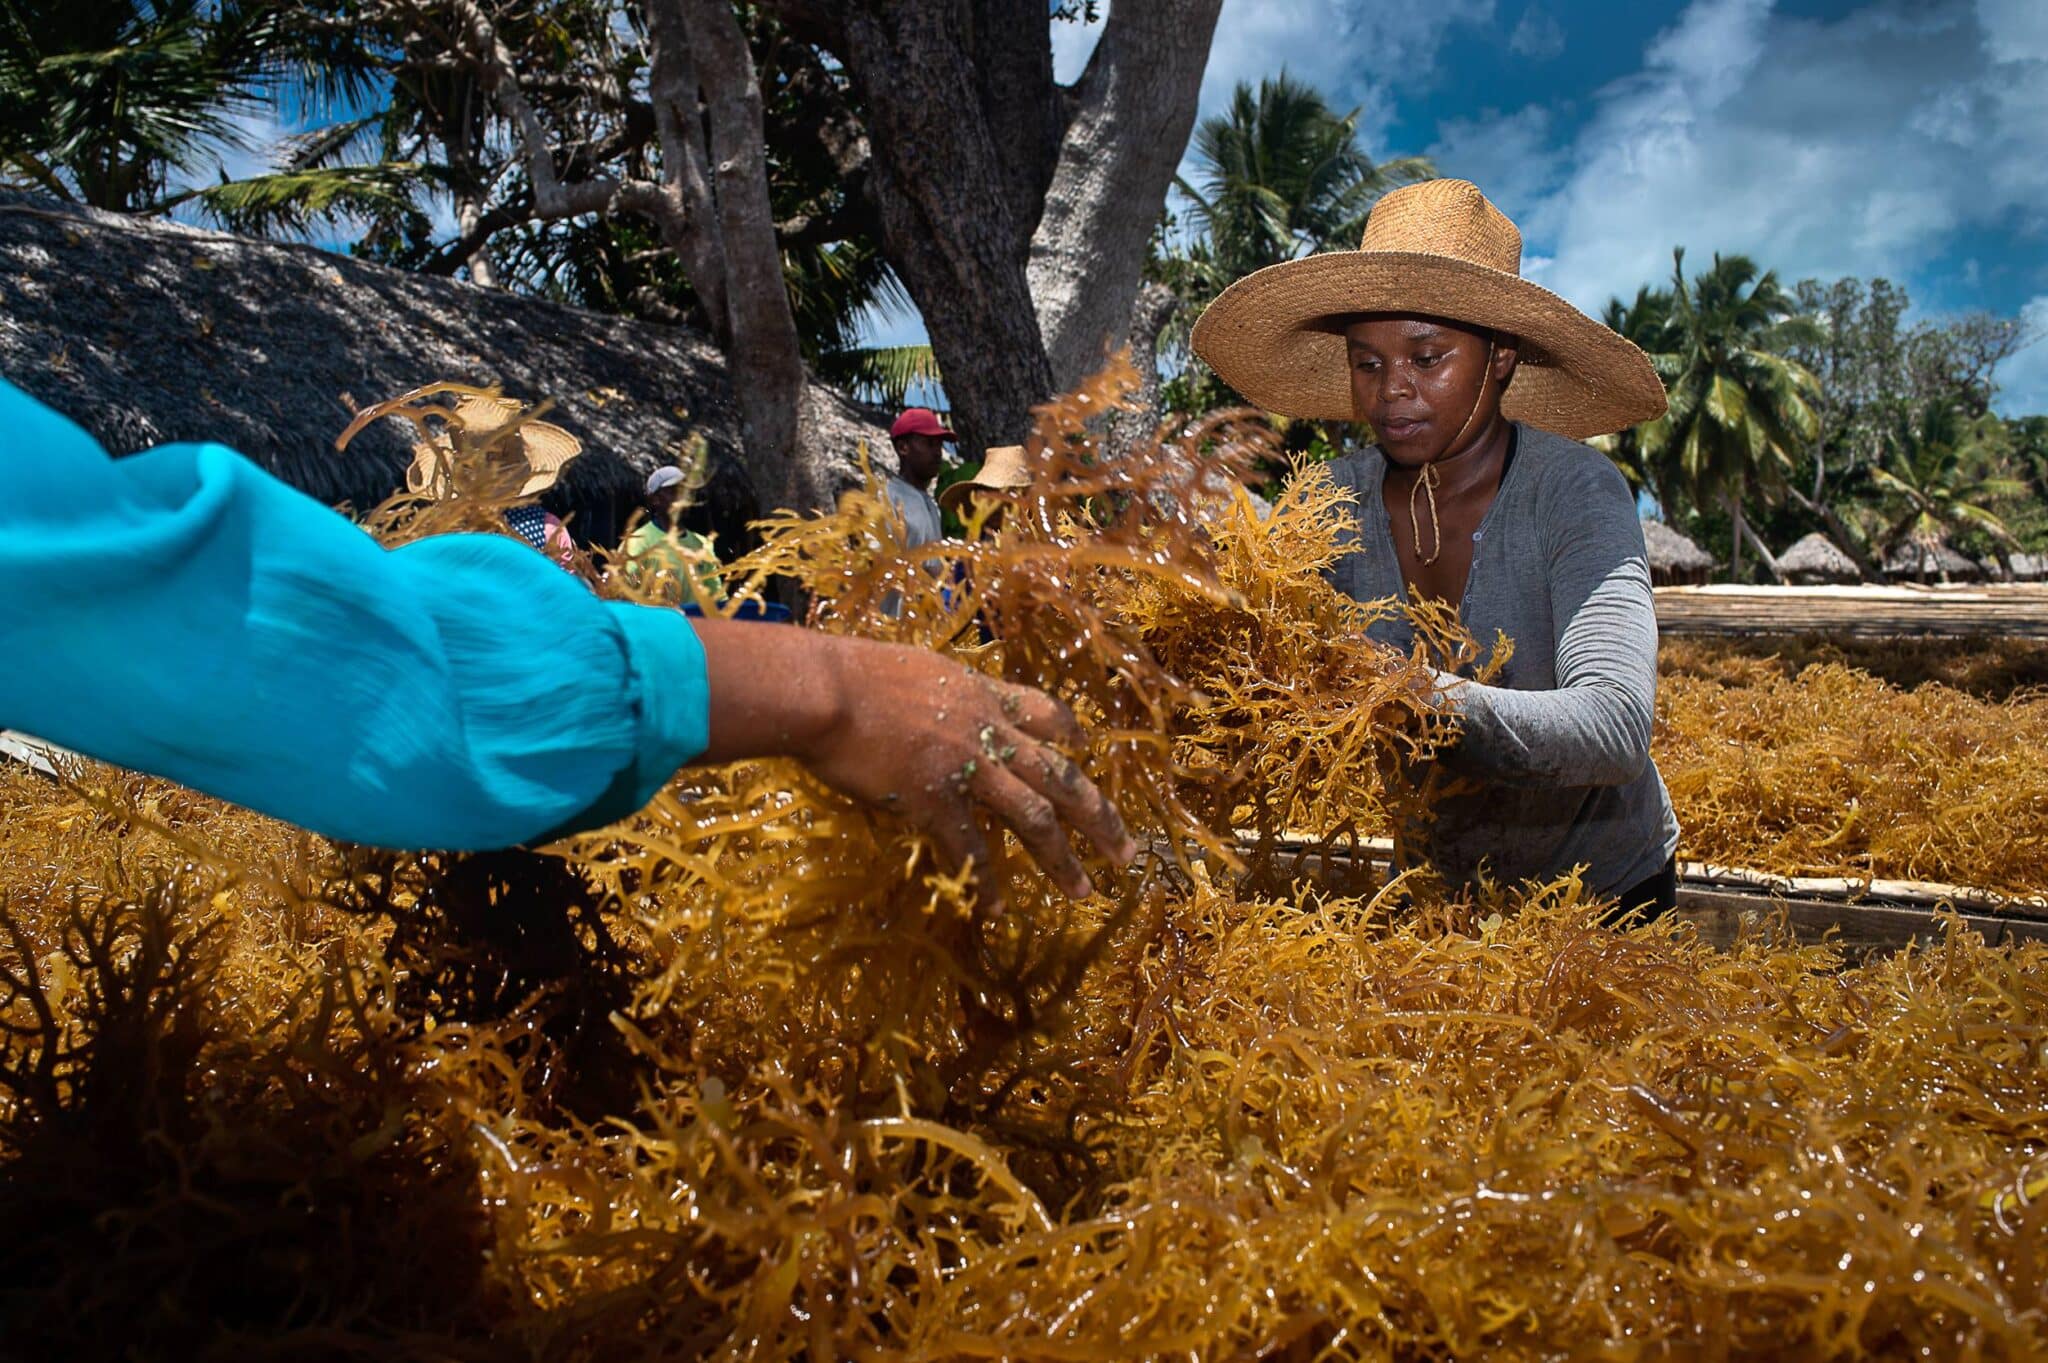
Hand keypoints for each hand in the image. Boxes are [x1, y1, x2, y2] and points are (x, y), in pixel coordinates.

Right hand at [691, 620, 1138, 912]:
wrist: (825, 692)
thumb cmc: (852, 673)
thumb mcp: (916, 668)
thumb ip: (940, 692)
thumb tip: (938, 703)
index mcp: (982, 694)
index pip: (1045, 711)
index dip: (1070, 734)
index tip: (1086, 751)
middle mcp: (988, 731)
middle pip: (1060, 775)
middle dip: (1098, 815)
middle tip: (1126, 852)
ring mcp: (966, 768)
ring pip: (1033, 816)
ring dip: (1061, 858)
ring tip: (1081, 890)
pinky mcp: (934, 800)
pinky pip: (970, 849)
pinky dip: (986, 881)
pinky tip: (995, 907)